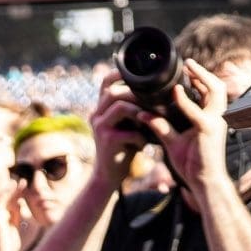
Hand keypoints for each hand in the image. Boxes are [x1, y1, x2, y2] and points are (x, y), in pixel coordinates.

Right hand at [88, 67, 151, 190]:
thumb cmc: (122, 150)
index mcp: (100, 109)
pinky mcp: (107, 141)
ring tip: (150, 119)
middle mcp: (96, 114)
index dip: (118, 74)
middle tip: (153, 99)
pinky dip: (141, 137)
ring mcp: (100, 127)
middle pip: (113, 92)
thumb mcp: (124, 128)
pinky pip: (129, 132)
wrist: (108, 176)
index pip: (105, 83)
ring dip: (139, 111)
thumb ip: (132, 114)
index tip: (136, 73)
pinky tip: (145, 144)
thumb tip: (154, 99)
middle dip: (134, 93)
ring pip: (120, 107)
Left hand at [129, 59, 228, 191]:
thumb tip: (142, 113)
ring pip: (216, 92)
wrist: (204, 184)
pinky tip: (176, 92)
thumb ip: (160, 126)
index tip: (186, 69)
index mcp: (209, 119)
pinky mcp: (208, 130)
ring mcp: (214, 123)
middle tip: (189, 63)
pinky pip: (197, 111)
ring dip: (202, 77)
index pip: (209, 93)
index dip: (200, 79)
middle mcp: (215, 119)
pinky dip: (186, 101)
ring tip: (189, 67)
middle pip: (218, 88)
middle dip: (204, 73)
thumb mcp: (172, 142)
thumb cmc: (192, 165)